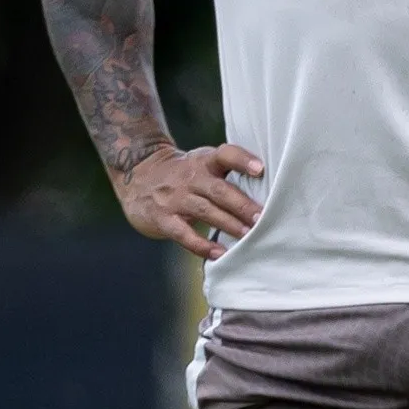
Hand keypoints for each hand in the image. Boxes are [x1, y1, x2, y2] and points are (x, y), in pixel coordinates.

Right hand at [115, 143, 262, 261]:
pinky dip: (202, 245)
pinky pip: (184, 234)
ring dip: (229, 224)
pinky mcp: (163, 218)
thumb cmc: (185, 173)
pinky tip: (219, 254)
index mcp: (205, 161)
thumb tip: (271, 190)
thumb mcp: (203, 162)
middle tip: (262, 217)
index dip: (242, 160)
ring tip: (249, 236)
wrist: (137, 174)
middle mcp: (190, 178)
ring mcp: (175, 198)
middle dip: (242, 205)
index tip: (260, 169)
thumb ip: (228, 172)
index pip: (225, 154)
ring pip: (205, 211)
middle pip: (219, 190)